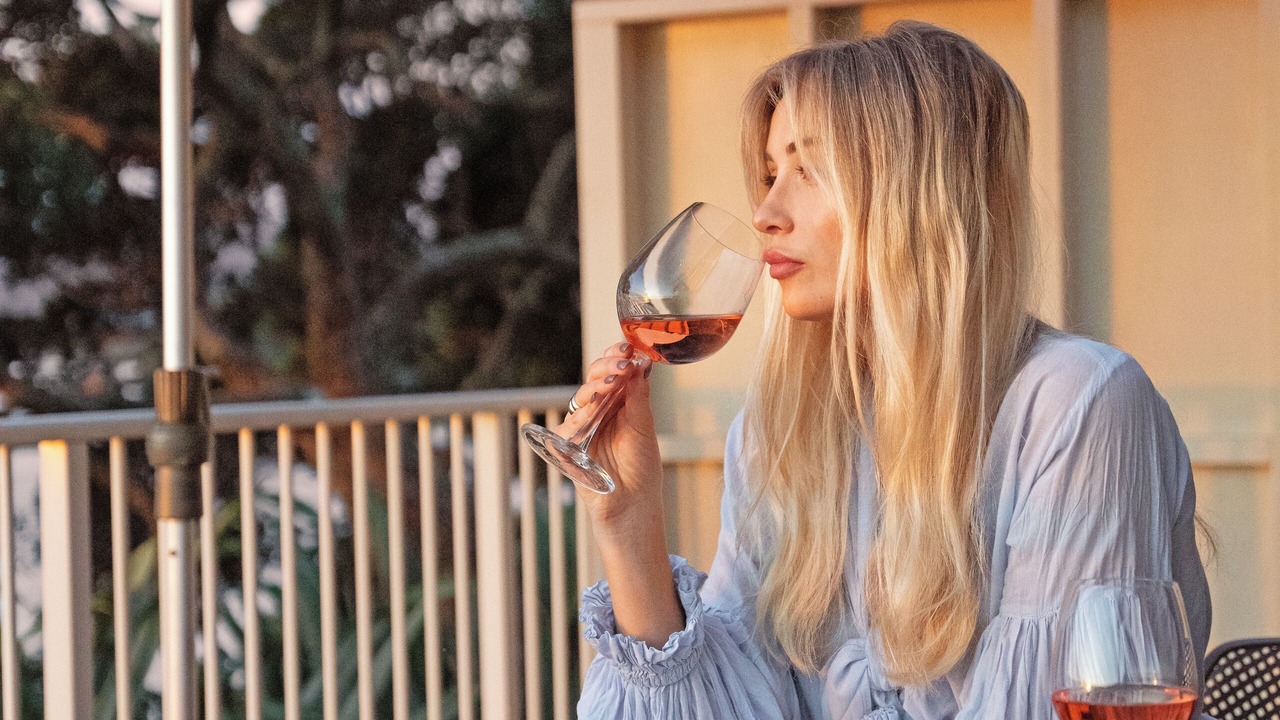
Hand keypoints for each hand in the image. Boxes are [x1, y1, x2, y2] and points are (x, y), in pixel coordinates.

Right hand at [554, 341, 663, 546]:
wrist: (632, 504)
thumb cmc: (641, 468)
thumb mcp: (645, 427)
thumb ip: (639, 396)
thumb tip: (641, 363)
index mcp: (618, 403)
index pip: (613, 371)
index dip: (617, 356)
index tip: (627, 347)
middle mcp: (599, 411)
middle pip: (594, 379)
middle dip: (606, 367)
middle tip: (621, 362)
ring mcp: (582, 427)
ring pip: (581, 399)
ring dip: (596, 388)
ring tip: (612, 382)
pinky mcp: (567, 447)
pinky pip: (568, 427)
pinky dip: (580, 418)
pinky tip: (591, 413)